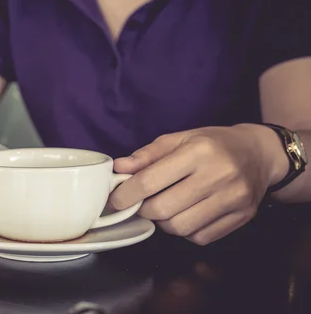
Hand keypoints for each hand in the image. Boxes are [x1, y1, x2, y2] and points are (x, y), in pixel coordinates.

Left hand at [109, 125, 287, 244]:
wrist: (259, 153)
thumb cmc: (213, 144)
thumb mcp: (179, 139)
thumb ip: (147, 155)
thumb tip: (119, 168)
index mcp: (199, 151)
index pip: (150, 180)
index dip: (126, 194)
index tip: (115, 200)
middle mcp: (218, 175)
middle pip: (163, 209)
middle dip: (144, 210)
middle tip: (141, 203)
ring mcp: (233, 199)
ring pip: (180, 227)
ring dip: (163, 223)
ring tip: (164, 208)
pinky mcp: (243, 217)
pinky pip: (200, 237)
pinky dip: (185, 231)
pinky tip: (186, 214)